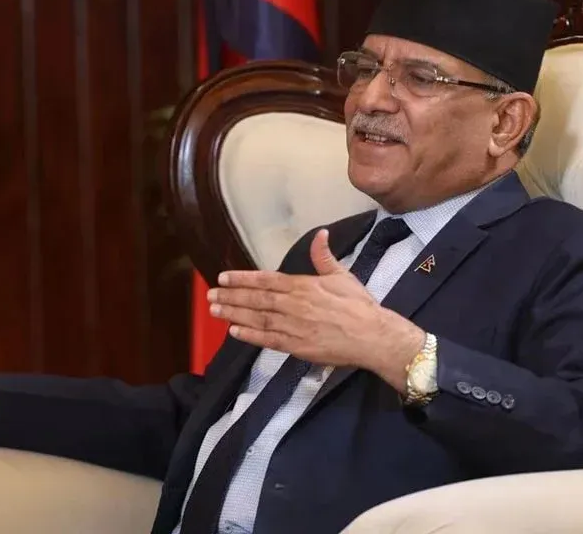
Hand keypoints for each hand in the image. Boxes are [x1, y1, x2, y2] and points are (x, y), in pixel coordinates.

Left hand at [210, 229, 424, 391]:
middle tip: (209, 295)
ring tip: (215, 310)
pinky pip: (268, 340)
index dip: (242, 279)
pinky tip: (234, 332)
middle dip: (231, 296)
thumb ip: (324, 257)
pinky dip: (250, 336)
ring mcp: (293, 327)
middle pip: (256, 300)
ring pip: (257, 319)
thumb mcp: (342, 275)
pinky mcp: (297, 347)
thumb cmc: (359, 306)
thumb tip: (320, 234)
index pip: (266, 280)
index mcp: (303, 286)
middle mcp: (294, 305)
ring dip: (234, 314)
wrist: (373, 336)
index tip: (223, 278)